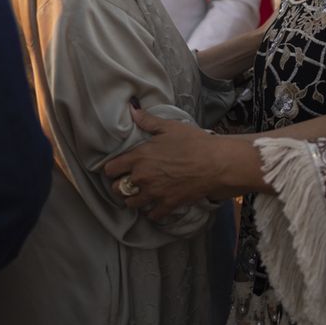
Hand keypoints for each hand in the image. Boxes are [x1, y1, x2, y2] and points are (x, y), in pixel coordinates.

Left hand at [103, 107, 233, 220]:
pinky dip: (152, 212)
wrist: (215, 163)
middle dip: (120, 186)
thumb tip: (132, 109)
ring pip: (131, 204)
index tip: (117, 169)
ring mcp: (154, 193)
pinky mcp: (167, 205)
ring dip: (134, 199)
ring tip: (140, 194)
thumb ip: (147, 121)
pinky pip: (151, 215)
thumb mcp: (169, 127)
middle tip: (128, 182)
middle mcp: (142, 177)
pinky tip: (156, 205)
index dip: (112, 169)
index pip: (110, 169)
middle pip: (117, 189)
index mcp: (139, 157)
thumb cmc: (193, 142)